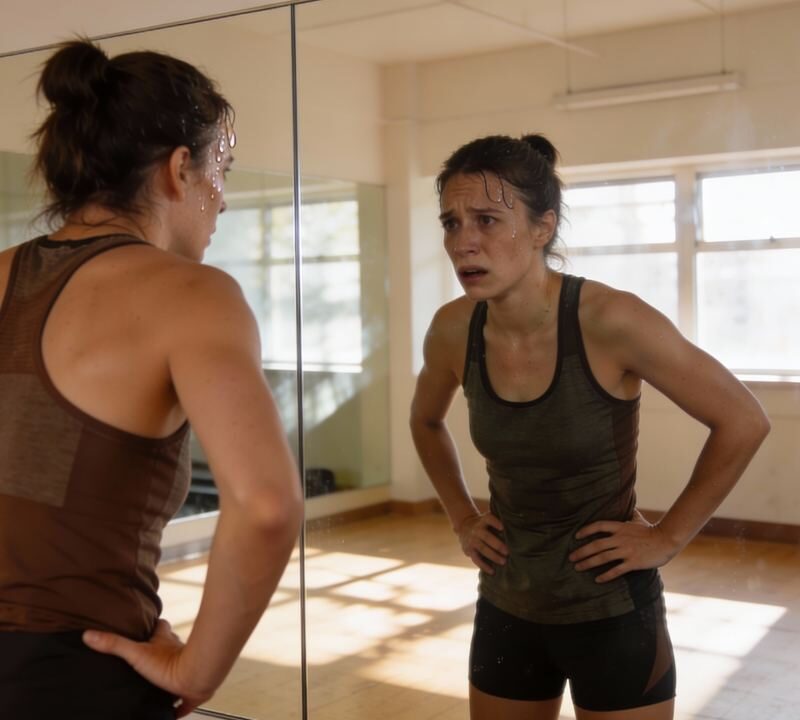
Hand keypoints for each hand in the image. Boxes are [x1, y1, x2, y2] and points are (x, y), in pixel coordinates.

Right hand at [83, 619, 208, 717]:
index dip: (154, 626)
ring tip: (156, 685)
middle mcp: (177, 652)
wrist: (195, 677)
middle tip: (148, 660)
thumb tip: (88, 635)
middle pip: (170, 646)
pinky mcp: (190, 692)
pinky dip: (179, 706)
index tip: (147, 627)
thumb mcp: (136, 653)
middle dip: (162, 650)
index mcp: (165, 641)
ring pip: (178, 669)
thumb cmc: (168, 663)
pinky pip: (184, 701)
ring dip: (170, 675)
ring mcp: (185, 671)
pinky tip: (172, 712)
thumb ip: (114, 644)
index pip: (160, 626)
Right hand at [456, 512, 508, 573]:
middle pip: (487, 537)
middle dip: (497, 545)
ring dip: (493, 556)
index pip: (489, 519)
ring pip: (482, 549)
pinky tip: (492, 571)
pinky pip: (476, 559)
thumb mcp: (487, 519)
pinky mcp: (469, 550)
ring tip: (503, 562)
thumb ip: (498, 522)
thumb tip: (517, 526)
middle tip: (508, 552)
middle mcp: (477, 530)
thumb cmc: (483, 524)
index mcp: (483, 521)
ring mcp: (472, 541)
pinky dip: (484, 566)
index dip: (495, 523)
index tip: (503, 527)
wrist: (464, 526)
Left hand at [569, 510, 676, 583]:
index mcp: (620, 527)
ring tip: (578, 568)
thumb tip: (625, 505)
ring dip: (588, 563)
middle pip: (596, 545)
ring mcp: (626, 551)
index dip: (586, 530)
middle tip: (571, 557)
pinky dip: (606, 575)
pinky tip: (597, 579)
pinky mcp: (633, 562)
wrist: (667, 540)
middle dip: (581, 551)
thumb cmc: (651, 530)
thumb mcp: (637, 519)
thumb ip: (628, 514)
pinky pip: (616, 570)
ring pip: (603, 558)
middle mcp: (620, 538)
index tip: (576, 536)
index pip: (599, 526)